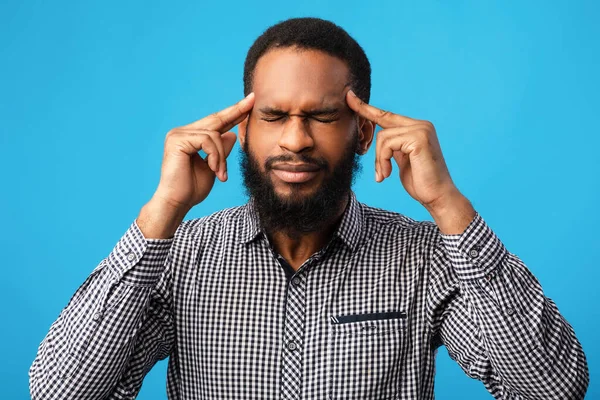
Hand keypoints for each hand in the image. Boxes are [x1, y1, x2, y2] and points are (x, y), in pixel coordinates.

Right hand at [153, 93, 254, 212]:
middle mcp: (182, 132)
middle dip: (236, 111)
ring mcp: (178, 134)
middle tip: (252, 100)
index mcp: (190, 137)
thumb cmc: (192, 189)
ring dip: (221, 157)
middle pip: (215, 119)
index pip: (216, 123)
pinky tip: (214, 170)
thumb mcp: (214, 167)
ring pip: (213, 134)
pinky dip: (215, 156)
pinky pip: (207, 140)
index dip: (233, 113)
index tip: (250, 103)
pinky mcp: (177, 140)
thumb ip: (221, 151)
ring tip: (220, 173)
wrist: (177, 203)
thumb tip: (231, 134)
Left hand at [346, 90, 474, 232]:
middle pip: (383, 122)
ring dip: (378, 159)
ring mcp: (421, 130)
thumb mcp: (403, 160)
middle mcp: (421, 125)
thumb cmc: (421, 182)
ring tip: (384, 175)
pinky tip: (387, 174)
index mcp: (418, 128)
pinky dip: (382, 160)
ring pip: (383, 136)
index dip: (367, 107)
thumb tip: (380, 138)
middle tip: (362, 130)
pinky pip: (387, 144)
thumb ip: (394, 146)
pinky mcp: (419, 138)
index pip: (388, 115)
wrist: (438, 197)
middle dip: (368, 128)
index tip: (350, 97)